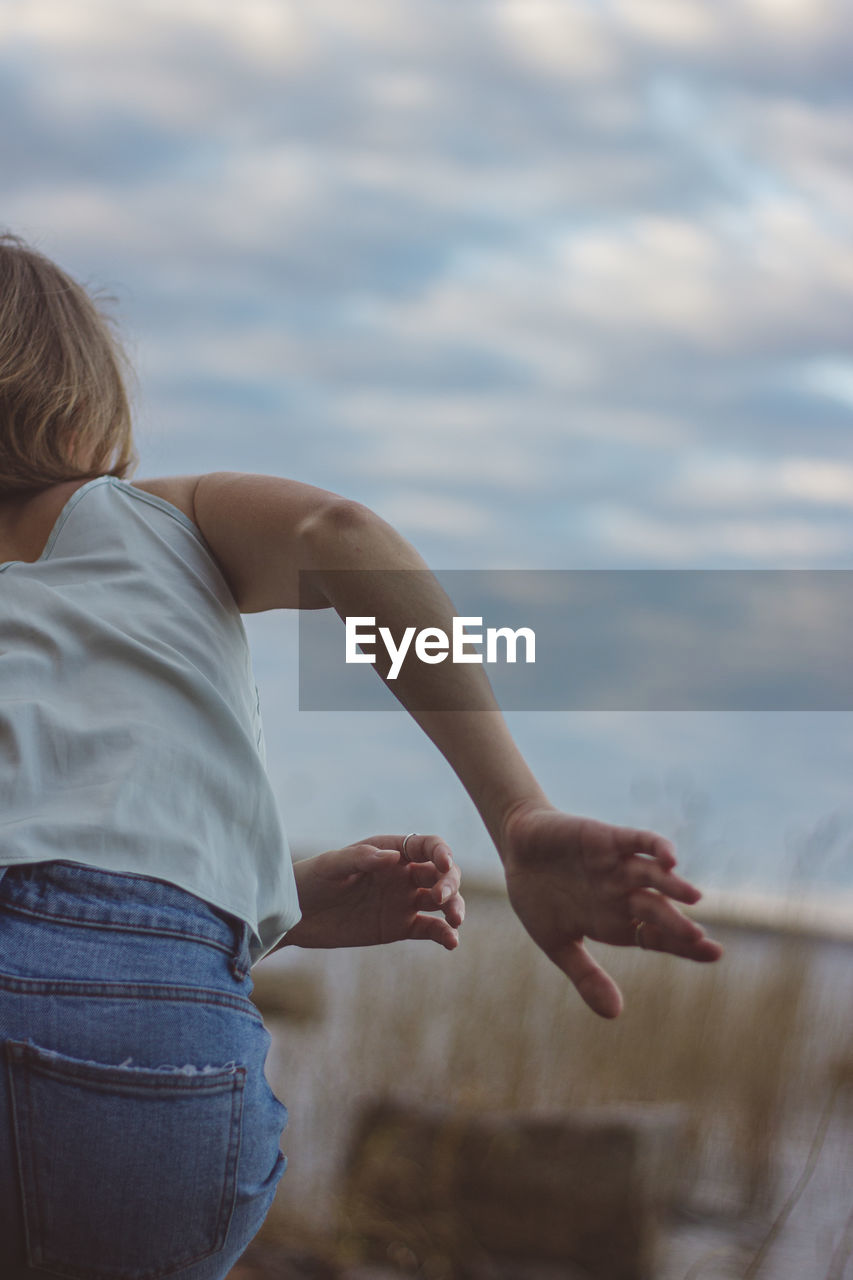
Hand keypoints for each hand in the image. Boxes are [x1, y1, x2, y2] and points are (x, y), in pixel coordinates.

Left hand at [277, 832, 463, 950]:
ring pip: (441, 901)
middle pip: (441, 873)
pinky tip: (452, 942)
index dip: (441, 853)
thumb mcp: (330, 866)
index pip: (426, 846)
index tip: (444, 864)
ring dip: (454, 907)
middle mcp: (402, 874)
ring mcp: (402, 901)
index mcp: (389, 851)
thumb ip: (361, 859)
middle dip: (450, 882)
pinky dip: (444, 934)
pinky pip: (429, 929)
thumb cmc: (309, 881)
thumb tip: (394, 858)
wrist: (293, 916)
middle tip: (442, 898)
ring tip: (455, 921)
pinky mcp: (399, 927)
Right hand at [500, 800, 722, 1018]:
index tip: (714, 953)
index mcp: (616, 923)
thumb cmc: (538, 897)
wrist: (517, 852)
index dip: (686, 946)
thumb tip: (615, 1015)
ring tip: (693, 897)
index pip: (659, 937)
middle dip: (677, 924)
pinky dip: (654, 846)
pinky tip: (670, 858)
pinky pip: (637, 840)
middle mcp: (623, 895)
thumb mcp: (557, 944)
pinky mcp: (606, 839)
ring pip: (651, 876)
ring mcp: (616, 867)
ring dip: (671, 885)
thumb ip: (586, 976)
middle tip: (699, 938)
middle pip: (658, 911)